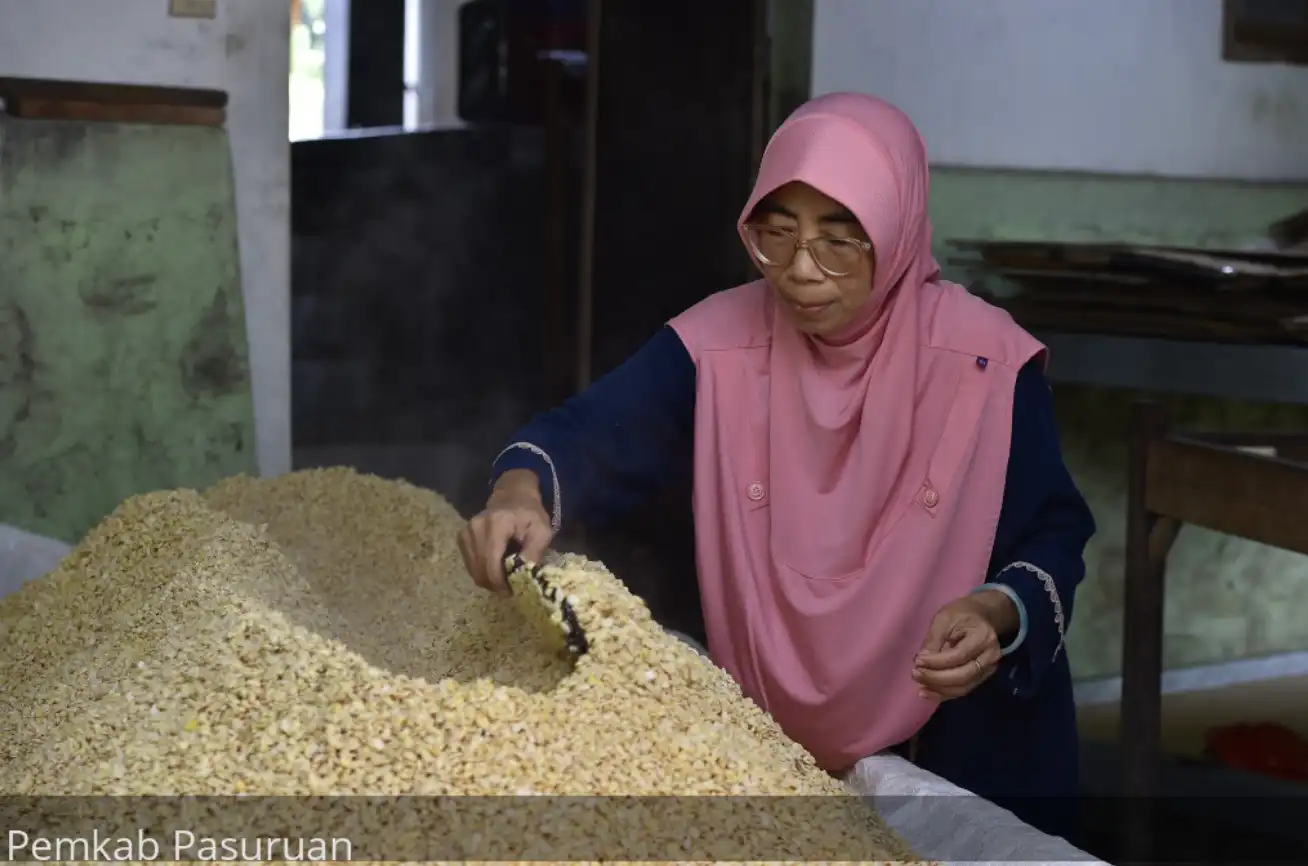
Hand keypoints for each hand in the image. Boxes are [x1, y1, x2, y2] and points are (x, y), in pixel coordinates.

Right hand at [457, 469, 554, 595]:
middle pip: (480, 569)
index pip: (491, 562)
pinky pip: (470, 565)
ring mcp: (465, 533)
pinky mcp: (462, 538)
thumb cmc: (530, 515)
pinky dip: (482, 572)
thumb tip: (523, 578)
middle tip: (511, 588)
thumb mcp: (542, 532)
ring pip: (473, 570)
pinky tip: (496, 568)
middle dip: (495, 584)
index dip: (500, 582)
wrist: (513, 497)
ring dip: (488, 580)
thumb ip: (534, 554)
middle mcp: (476, 528)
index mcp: (496, 524)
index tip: (514, 590)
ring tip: (505, 577)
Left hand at [912, 590, 1018, 701]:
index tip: (917, 660)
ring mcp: (988, 669)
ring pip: (963, 687)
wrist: (981, 616)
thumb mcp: (944, 618)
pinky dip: (945, 693)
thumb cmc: (961, 614)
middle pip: (963, 676)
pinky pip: (963, 690)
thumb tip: (921, 661)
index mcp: (983, 637)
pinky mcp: (982, 677)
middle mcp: (990, 657)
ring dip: (939, 689)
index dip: (936, 662)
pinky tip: (928, 692)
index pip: (958, 656)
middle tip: (915, 674)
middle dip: (936, 678)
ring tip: (919, 685)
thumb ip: (934, 639)